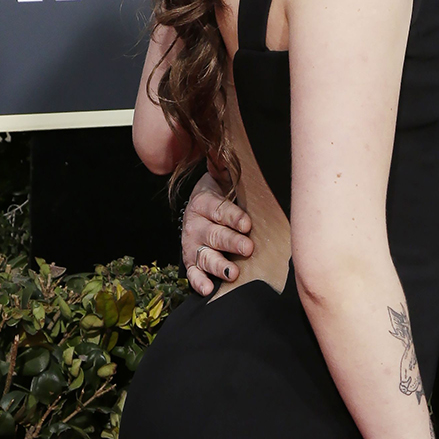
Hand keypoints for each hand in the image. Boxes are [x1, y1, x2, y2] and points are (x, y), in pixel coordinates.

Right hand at [181, 171, 253, 295]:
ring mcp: (193, 245)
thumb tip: (221, 149)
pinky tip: (208, 289)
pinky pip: (193, 273)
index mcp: (203, 202)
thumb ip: (223, 168)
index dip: (233, 217)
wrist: (202, 210)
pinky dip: (199, 282)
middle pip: (214, 235)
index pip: (219, 210)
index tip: (247, 224)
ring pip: (204, 256)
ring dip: (217, 265)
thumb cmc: (221, 194)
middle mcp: (195, 224)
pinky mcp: (192, 262)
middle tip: (247, 247)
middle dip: (231, 242)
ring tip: (232, 272)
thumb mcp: (222, 178)